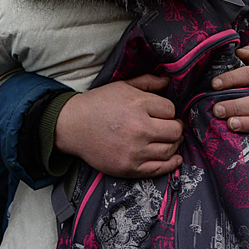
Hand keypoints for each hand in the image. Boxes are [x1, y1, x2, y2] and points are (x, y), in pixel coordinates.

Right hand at [54, 75, 183, 178]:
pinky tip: (175, 158)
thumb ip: (146, 82)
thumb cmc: (98, 104)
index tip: (161, 113)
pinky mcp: (129, 167)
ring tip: (168, 139)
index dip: (168, 111)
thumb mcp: (121, 86)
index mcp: (137, 104)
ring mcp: (135, 150)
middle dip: (175, 127)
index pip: (170, 110)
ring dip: (174, 143)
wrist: (73, 126)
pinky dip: (172, 163)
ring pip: (170, 149)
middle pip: (175, 130)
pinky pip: (160, 168)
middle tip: (170, 126)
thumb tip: (168, 81)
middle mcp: (139, 128)